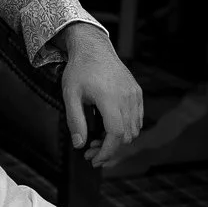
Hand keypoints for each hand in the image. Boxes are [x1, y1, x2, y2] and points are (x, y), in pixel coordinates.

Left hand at [57, 30, 144, 169]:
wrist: (93, 48)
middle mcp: (127, 97)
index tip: (94, 159)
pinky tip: (109, 128)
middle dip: (109, 148)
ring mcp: (134, 94)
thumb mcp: (70, 95)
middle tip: (90, 151)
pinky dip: (126, 128)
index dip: (107, 151)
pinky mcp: (137, 92)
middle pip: (126, 135)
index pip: (116, 134)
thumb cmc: (79, 70)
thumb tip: (79, 145)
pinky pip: (137, 118)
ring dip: (118, 140)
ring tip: (97, 139)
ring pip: (134, 129)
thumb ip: (75, 120)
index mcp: (110, 98)